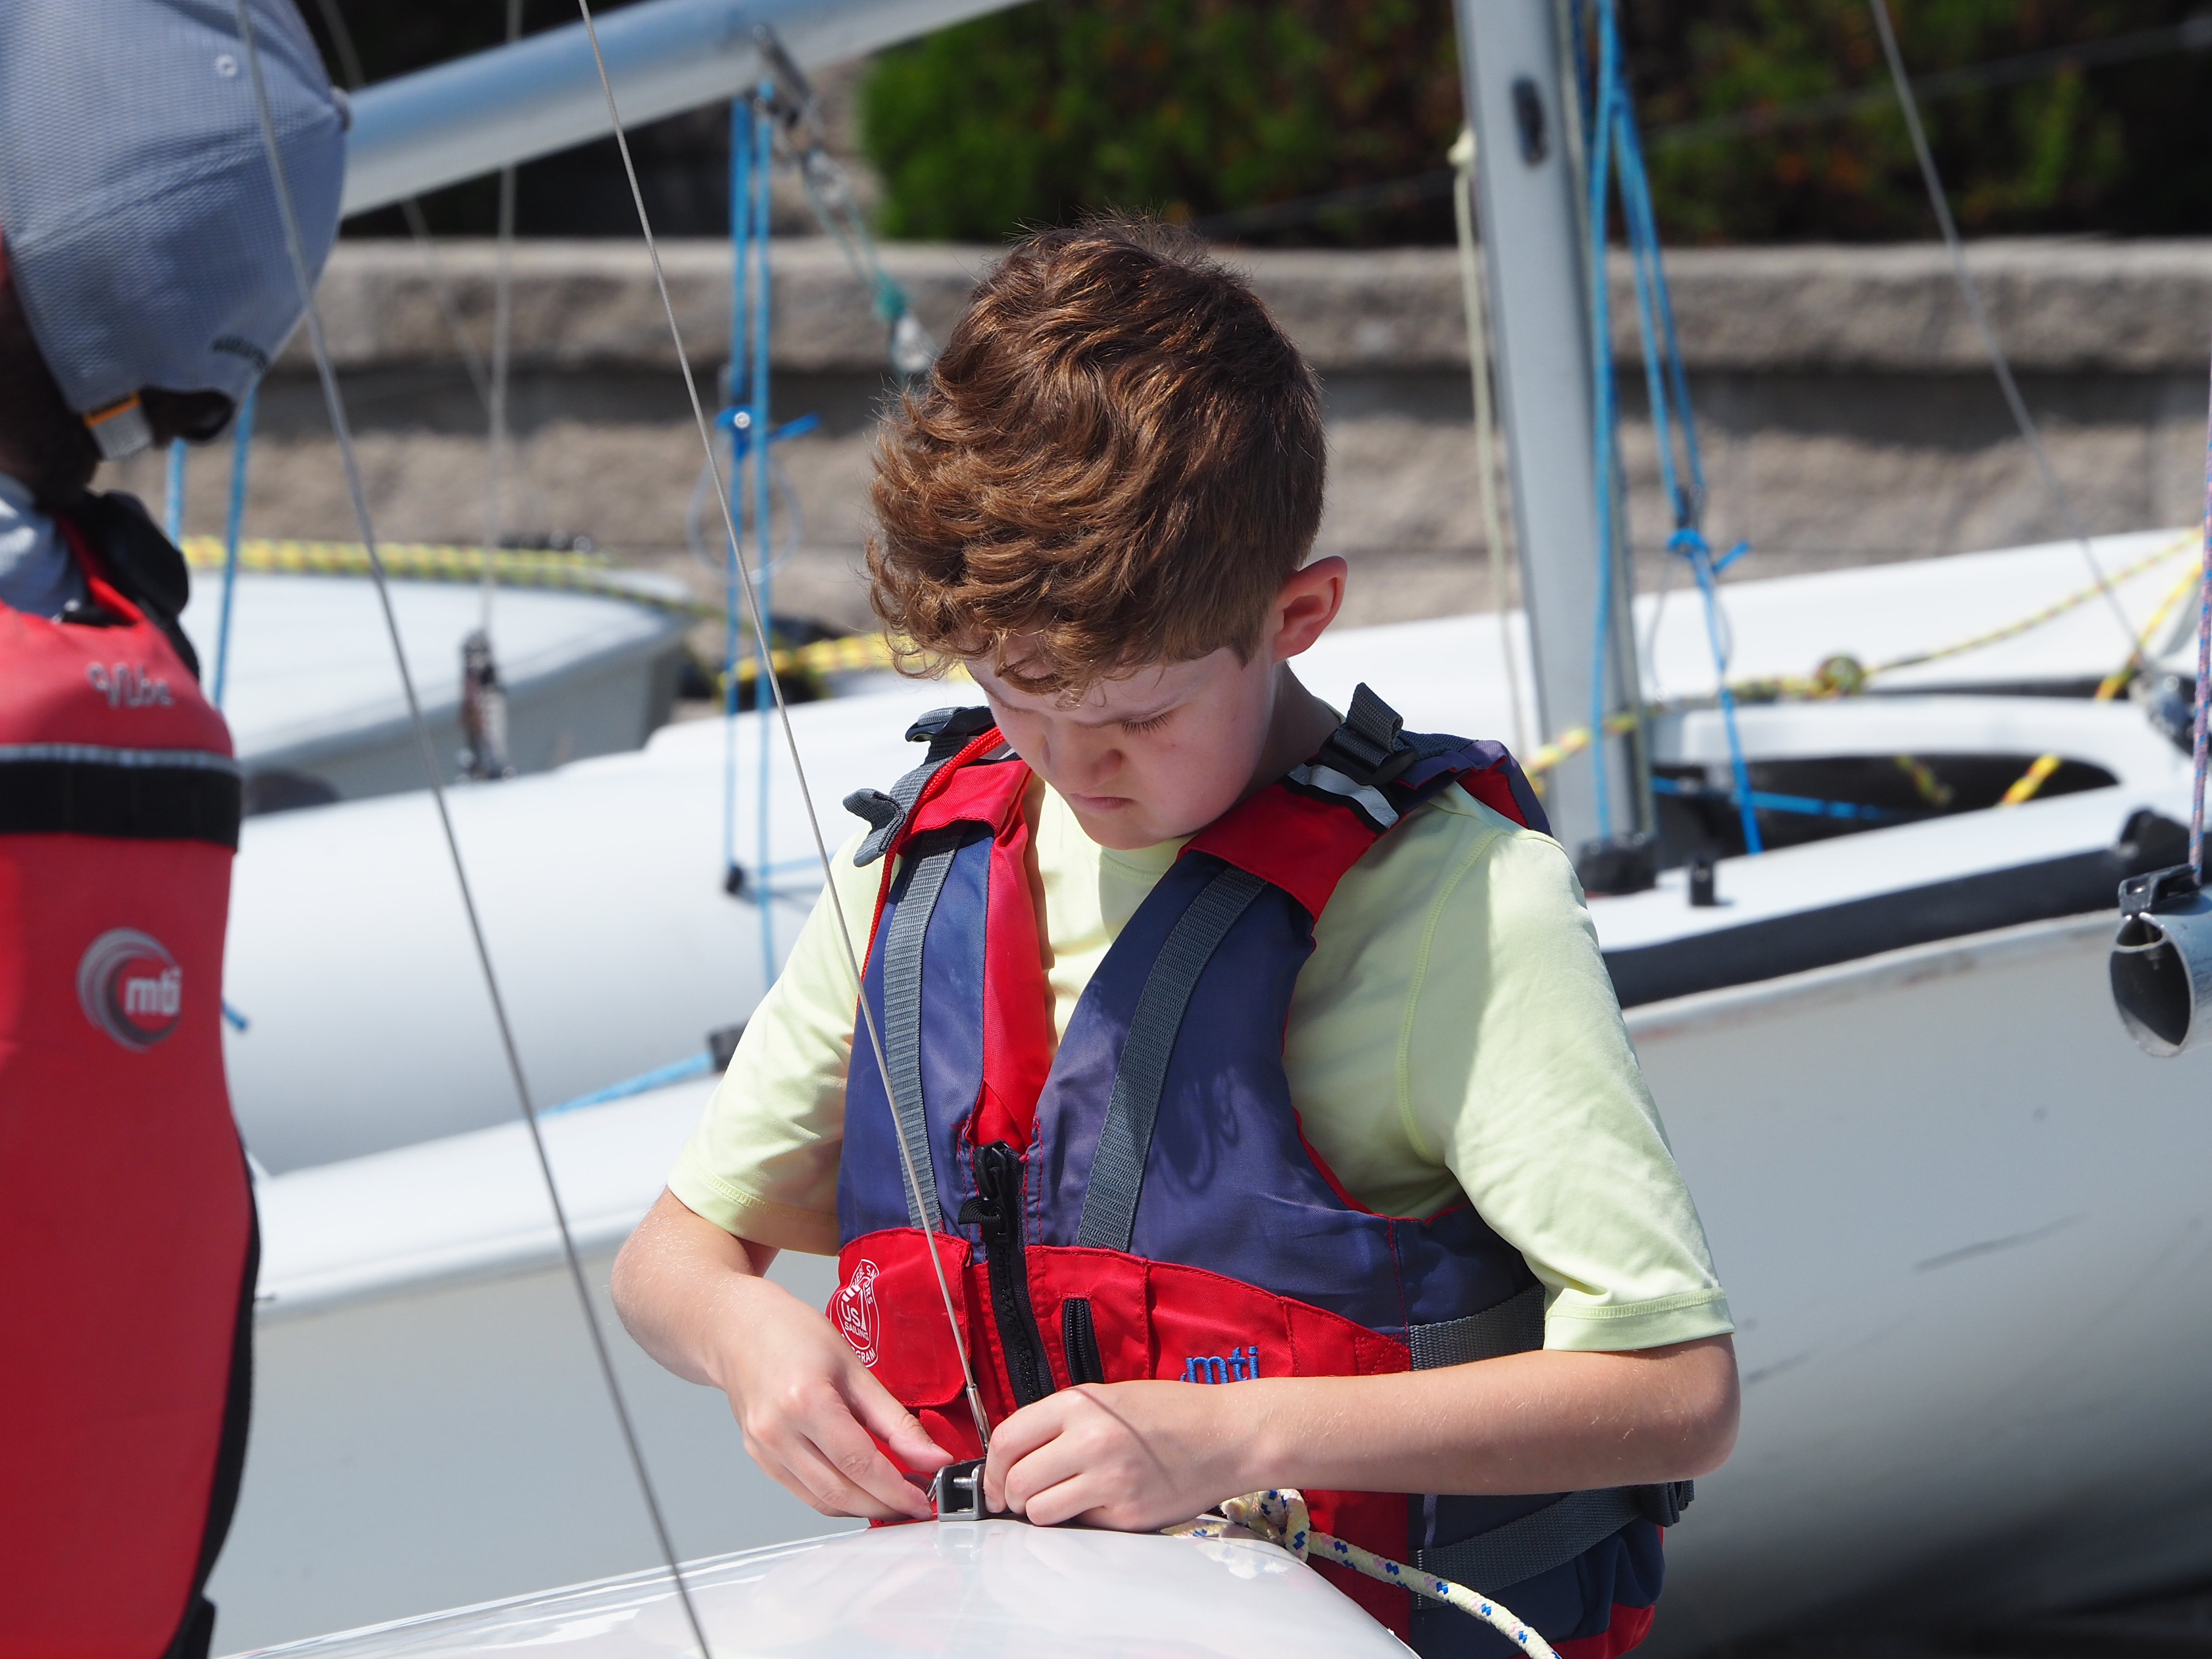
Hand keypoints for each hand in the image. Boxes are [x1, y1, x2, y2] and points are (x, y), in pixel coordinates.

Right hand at [713, 1276, 952, 1520]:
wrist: (739, 1330)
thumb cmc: (793, 1335)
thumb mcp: (855, 1368)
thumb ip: (895, 1420)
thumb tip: (932, 1457)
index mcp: (805, 1401)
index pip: (860, 1464)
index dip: (897, 1490)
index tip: (925, 1499)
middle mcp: (778, 1432)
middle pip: (841, 1493)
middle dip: (885, 1506)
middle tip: (917, 1500)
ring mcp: (764, 1450)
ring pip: (823, 1502)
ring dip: (863, 1508)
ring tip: (895, 1496)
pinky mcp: (760, 1459)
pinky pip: (805, 1494)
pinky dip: (838, 1498)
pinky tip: (860, 1487)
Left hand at [982, 1380, 1259, 1530]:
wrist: (1228, 1434)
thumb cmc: (1171, 1413)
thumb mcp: (1109, 1399)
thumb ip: (1061, 1421)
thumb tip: (1016, 1458)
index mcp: (1080, 1404)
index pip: (1008, 1438)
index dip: (991, 1467)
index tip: (994, 1481)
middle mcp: (1090, 1439)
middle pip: (1017, 1480)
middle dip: (1012, 1495)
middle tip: (1022, 1498)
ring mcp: (1109, 1479)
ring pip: (1040, 1510)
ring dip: (1041, 1512)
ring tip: (1060, 1502)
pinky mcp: (1127, 1514)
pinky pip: (1079, 1526)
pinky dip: (1079, 1522)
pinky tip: (1098, 1506)